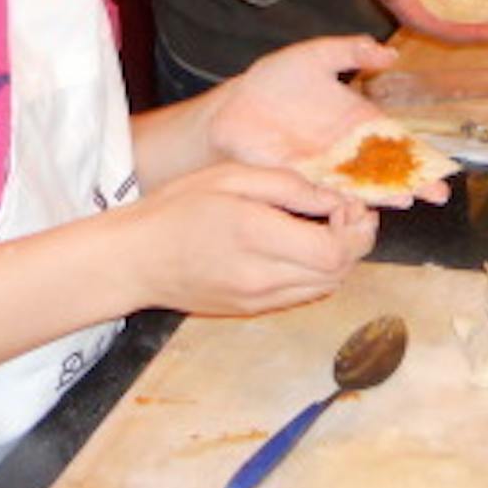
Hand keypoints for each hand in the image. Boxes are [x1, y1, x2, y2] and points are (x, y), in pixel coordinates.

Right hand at [108, 162, 377, 315]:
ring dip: (338, 259)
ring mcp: (256, 300)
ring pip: (325, 288)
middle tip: (347, 213)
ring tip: (326, 228)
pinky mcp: (250, 310)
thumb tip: (333, 199)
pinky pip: (301, 295)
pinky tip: (301, 247)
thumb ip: (288, 186)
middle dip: (355, 241)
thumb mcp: (231, 177)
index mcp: (255, 235)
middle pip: (337, 272)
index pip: (333, 250)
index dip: (354, 228)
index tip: (347, 204)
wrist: (133, 260)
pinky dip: (315, 273)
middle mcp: (260, 276)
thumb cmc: (176, 208)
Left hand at [205, 36, 451, 207]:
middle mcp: (349, 150)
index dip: (421, 153)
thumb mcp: (316, 56)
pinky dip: (346, 203)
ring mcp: (328, 169)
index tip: (442, 166)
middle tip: (436, 194)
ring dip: (385, 196)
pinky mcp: (304, 182)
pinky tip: (363, 208)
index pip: (398, 140)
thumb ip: (351, 51)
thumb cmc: (273, 80)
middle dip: (414, 182)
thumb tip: (390, 52)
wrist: (234, 108)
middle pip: (389, 170)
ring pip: (364, 187)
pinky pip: (330, 196)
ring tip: (406, 201)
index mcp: (359, 120)